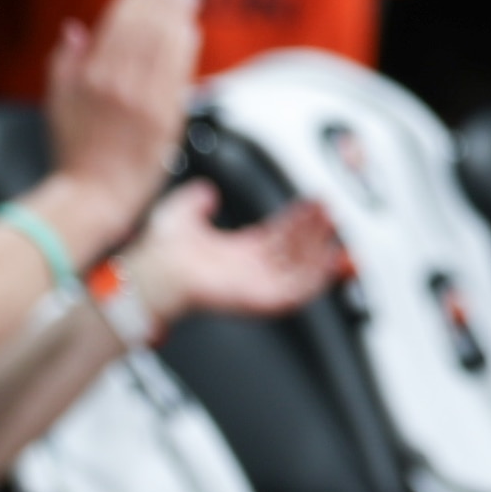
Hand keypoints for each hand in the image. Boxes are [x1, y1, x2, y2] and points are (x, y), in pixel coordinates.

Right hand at [46, 0, 202, 218]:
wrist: (95, 193)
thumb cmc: (74, 149)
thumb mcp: (57, 102)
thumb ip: (65, 62)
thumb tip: (75, 27)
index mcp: (89, 77)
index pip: (119, 22)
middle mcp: (118, 84)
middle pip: (146, 26)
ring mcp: (144, 100)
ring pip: (165, 42)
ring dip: (178, 13)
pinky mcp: (166, 116)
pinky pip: (180, 69)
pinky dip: (186, 43)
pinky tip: (190, 27)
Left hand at [128, 179, 342, 324]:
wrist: (157, 269)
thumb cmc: (163, 249)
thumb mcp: (183, 213)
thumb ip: (197, 200)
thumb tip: (206, 192)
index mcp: (237, 252)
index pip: (279, 235)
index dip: (299, 219)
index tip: (315, 203)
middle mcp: (249, 269)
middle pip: (294, 250)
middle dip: (314, 230)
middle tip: (330, 211)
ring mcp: (255, 285)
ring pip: (299, 270)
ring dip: (319, 250)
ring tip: (333, 229)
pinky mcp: (259, 299)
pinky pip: (296, 293)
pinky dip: (315, 279)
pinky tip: (328, 261)